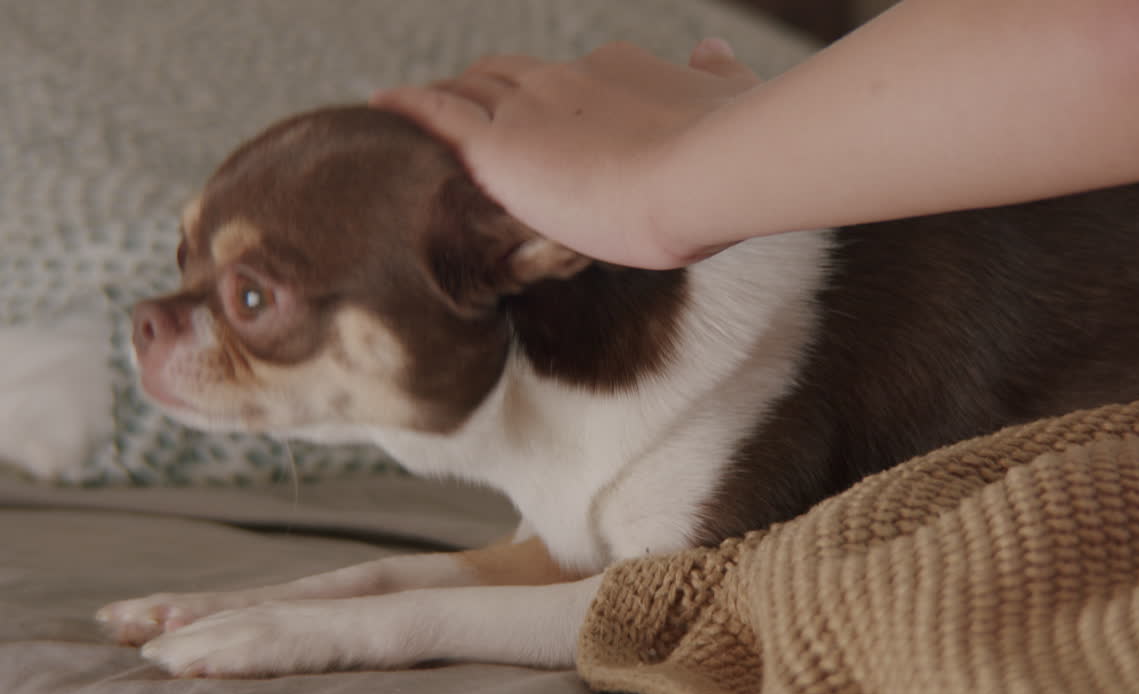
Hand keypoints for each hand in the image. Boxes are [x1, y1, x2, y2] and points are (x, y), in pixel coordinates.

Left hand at [373, 39, 759, 268]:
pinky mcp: (496, 146)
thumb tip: (714, 47)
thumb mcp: (730, 96)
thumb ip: (717, 73)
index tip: (539, 115)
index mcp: (615, 71)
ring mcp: (528, 108)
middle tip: (466, 112)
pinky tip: (380, 103)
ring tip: (416, 116)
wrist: (701, 172)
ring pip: (470, 92)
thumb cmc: (726, 150)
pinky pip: (435, 115)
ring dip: (446, 100)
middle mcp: (565, 80)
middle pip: (508, 77)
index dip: (546, 96)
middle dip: (486, 91)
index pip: (567, 80)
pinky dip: (406, 105)